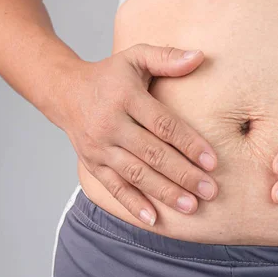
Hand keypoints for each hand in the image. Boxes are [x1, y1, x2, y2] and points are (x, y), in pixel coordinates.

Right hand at [62, 44, 218, 225]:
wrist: (65, 92)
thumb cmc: (110, 75)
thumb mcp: (135, 57)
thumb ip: (166, 57)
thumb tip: (199, 57)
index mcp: (125, 97)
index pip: (163, 124)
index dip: (189, 144)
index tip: (212, 162)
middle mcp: (110, 124)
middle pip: (152, 154)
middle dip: (183, 174)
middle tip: (211, 190)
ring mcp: (99, 147)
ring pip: (136, 174)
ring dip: (165, 192)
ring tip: (191, 206)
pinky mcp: (92, 164)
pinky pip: (114, 187)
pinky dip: (133, 204)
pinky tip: (154, 219)